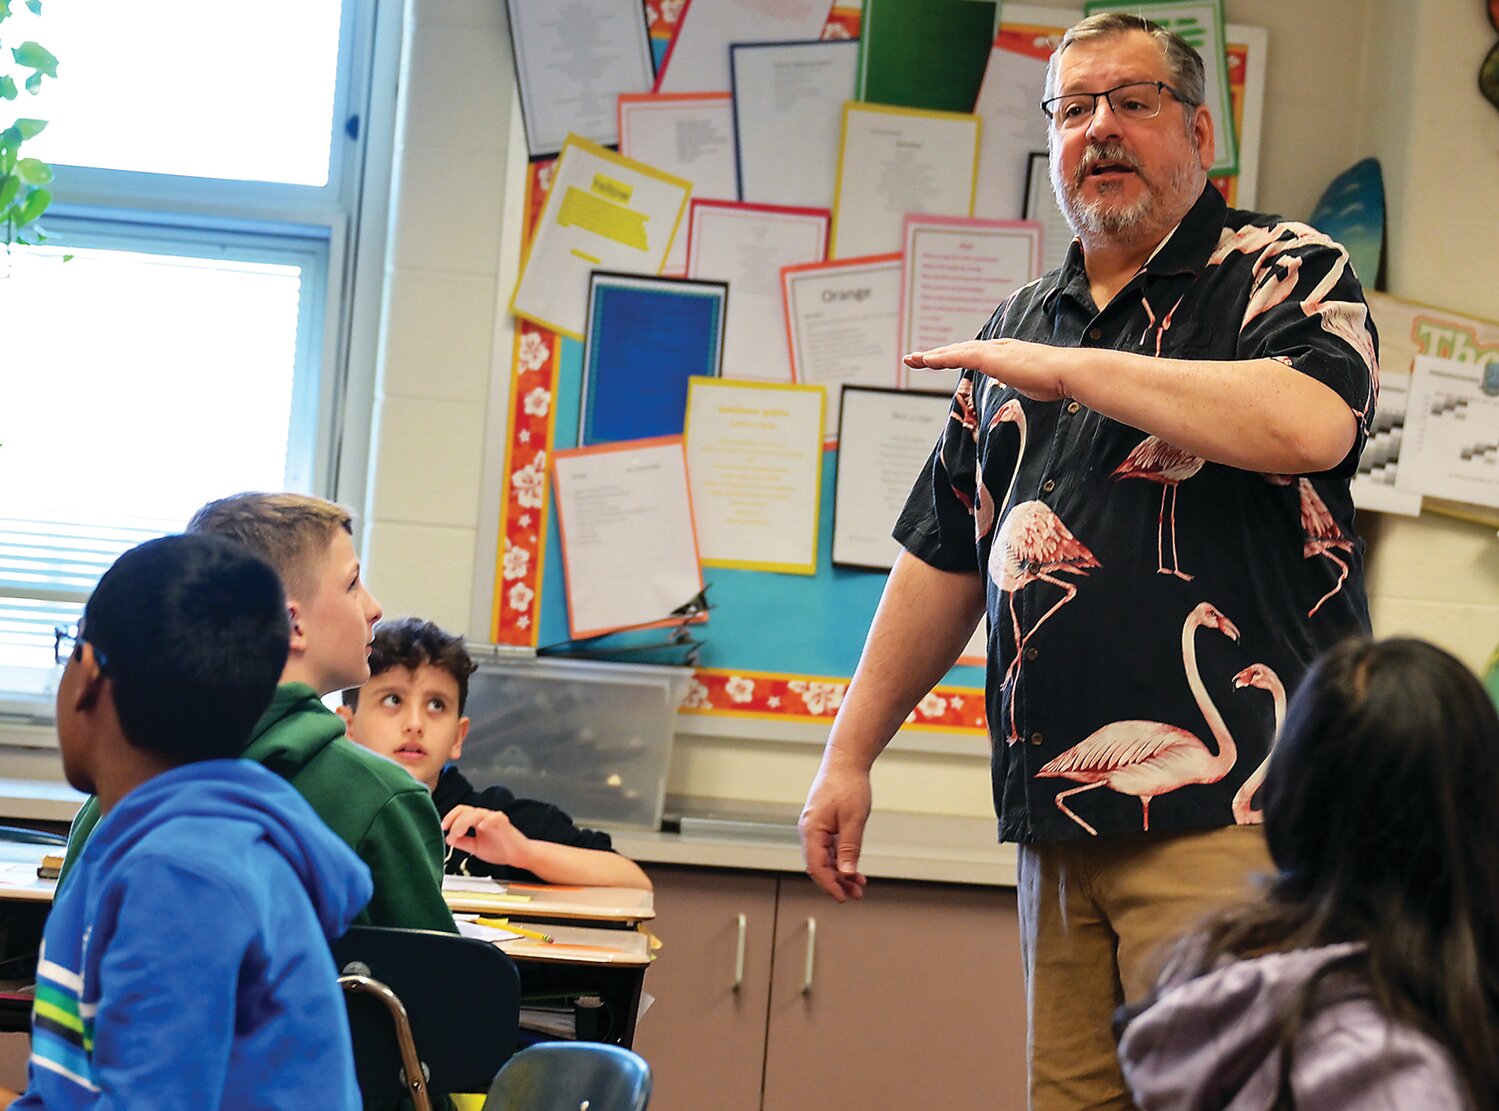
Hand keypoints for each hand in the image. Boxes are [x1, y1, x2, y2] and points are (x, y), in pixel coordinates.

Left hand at [441, 805, 531, 868]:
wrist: (518, 856)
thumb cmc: (500, 850)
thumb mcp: (476, 848)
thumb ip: (463, 843)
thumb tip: (448, 839)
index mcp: (477, 821)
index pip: (461, 812)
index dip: (450, 817)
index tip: (443, 827)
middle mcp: (484, 817)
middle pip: (466, 811)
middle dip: (455, 821)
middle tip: (450, 832)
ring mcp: (494, 818)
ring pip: (477, 813)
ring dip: (465, 822)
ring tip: (459, 833)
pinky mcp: (504, 822)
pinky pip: (495, 817)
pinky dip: (487, 821)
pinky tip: (481, 827)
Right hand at [798, 752, 871, 902]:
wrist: (845, 762)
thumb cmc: (848, 786)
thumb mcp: (853, 819)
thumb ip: (849, 848)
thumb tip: (847, 873)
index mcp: (812, 830)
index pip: (816, 866)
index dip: (829, 884)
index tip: (843, 897)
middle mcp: (809, 831)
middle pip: (819, 866)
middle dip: (837, 882)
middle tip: (856, 895)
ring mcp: (815, 828)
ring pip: (824, 859)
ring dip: (840, 873)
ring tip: (858, 886)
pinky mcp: (823, 825)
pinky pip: (829, 849)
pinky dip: (841, 860)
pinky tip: (854, 869)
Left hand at [904, 338, 1068, 401]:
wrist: (1066, 372)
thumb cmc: (1055, 380)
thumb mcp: (1033, 382)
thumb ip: (1025, 381)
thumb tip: (1030, 386)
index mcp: (1005, 353)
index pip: (973, 354)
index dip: (954, 356)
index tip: (939, 361)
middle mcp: (996, 347)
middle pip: (959, 350)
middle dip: (936, 354)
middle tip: (914, 358)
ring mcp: (993, 351)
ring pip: (955, 351)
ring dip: (932, 356)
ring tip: (913, 360)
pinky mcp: (990, 358)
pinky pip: (959, 357)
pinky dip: (941, 358)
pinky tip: (926, 361)